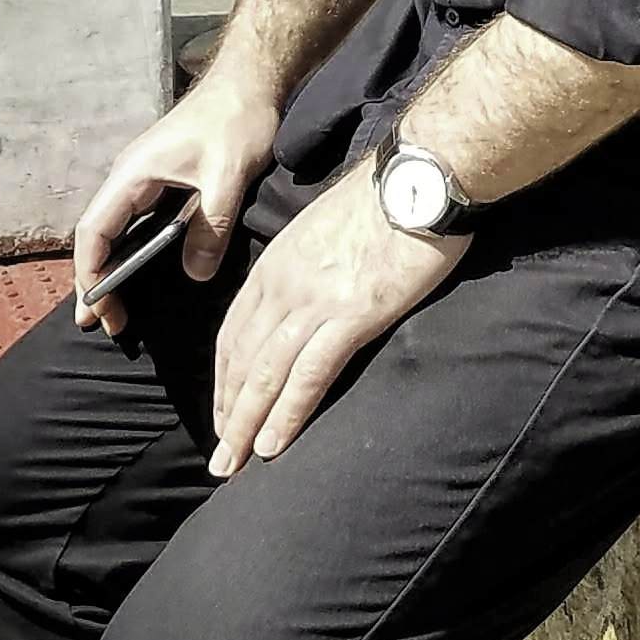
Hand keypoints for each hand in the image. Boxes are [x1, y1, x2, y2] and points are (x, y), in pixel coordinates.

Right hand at [70, 72, 281, 340]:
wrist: (250, 81)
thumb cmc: (236, 120)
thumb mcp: (228, 177)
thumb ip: (210, 226)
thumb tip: (195, 275)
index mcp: (131, 174)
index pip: (94, 232)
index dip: (90, 274)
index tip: (99, 311)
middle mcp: (128, 177)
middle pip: (97, 235)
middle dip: (95, 281)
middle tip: (106, 325)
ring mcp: (142, 177)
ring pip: (114, 229)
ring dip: (112, 267)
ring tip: (116, 310)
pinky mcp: (161, 178)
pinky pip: (135, 222)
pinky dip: (131, 251)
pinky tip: (142, 274)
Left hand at [201, 156, 466, 475]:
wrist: (420, 175)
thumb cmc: (386, 197)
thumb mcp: (325, 227)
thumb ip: (308, 265)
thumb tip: (311, 293)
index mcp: (276, 264)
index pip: (235, 332)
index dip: (224, 378)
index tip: (223, 410)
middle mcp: (284, 286)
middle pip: (242, 360)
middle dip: (227, 413)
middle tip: (219, 457)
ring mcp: (315, 302)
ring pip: (265, 374)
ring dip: (245, 425)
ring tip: (234, 464)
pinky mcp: (352, 315)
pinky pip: (309, 374)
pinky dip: (287, 412)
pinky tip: (273, 445)